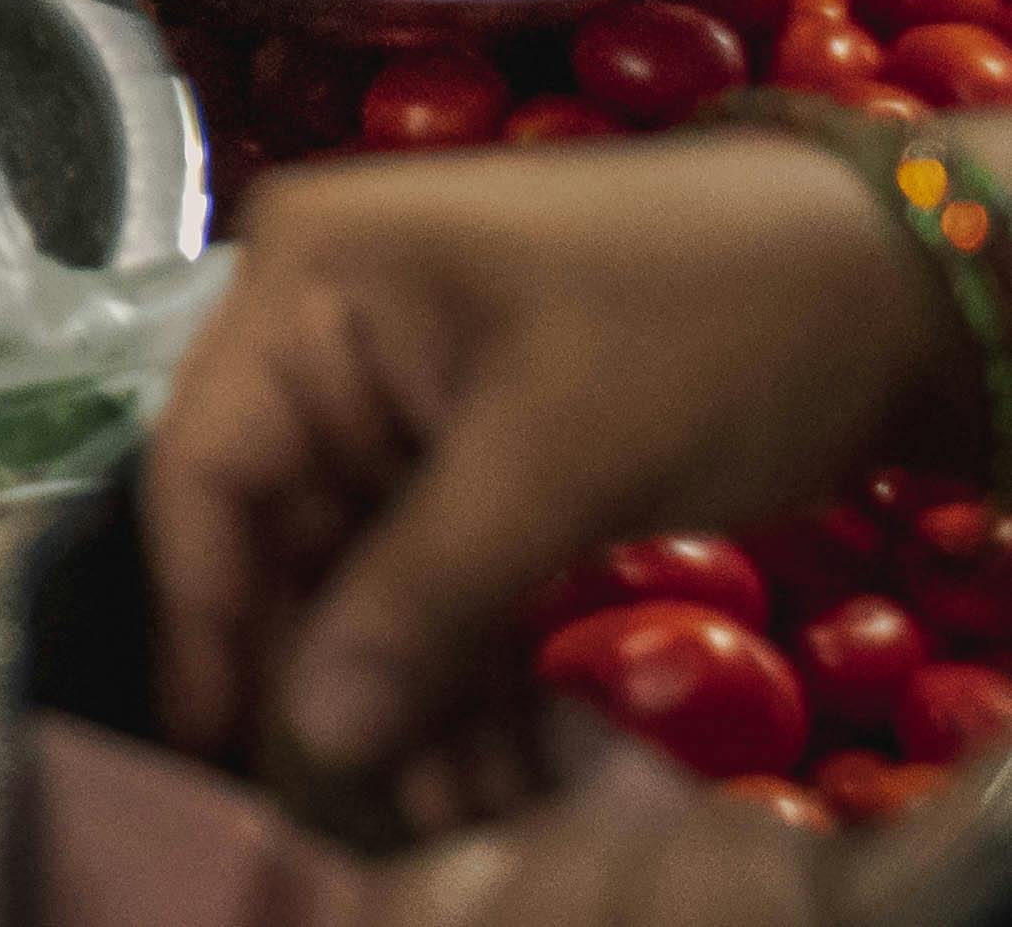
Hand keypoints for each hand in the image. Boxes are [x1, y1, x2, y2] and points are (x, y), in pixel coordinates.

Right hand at [142, 124, 953, 830]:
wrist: (884, 282)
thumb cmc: (708, 319)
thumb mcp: (559, 457)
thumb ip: (420, 594)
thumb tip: (316, 729)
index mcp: (308, 283)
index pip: (206, 465)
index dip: (204, 612)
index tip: (213, 744)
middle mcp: (331, 330)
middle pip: (281, 527)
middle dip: (329, 673)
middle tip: (363, 803)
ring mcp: (408, 389)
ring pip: (365, 566)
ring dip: (405, 686)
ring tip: (449, 806)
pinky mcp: (482, 446)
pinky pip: (438, 566)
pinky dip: (462, 657)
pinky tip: (484, 755)